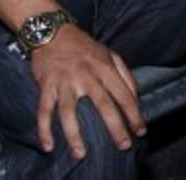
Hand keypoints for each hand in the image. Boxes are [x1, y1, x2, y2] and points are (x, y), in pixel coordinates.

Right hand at [30, 24, 146, 158]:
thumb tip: (136, 98)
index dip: (134, 114)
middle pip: (103, 105)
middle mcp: (87, 75)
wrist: (53, 31)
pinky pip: (44, 110)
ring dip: (74, 135)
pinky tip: (48, 145)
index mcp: (105, 67)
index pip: (124, 94)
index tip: (141, 131)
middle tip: (123, 146)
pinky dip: (44, 129)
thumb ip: (125, 75)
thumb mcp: (110, 54)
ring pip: (69, 112)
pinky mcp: (46, 84)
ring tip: (80, 154)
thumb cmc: (85, 46)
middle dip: (115, 128)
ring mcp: (65, 81)